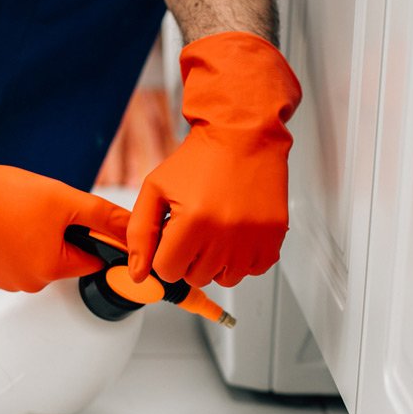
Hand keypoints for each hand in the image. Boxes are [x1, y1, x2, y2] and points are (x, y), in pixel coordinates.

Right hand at [0, 130, 126, 291]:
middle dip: (63, 237)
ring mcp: (6, 280)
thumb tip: (133, 229)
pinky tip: (7, 222)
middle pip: (65, 261)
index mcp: (51, 270)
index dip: (91, 237)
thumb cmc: (3, 196)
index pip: (92, 261)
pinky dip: (16, 242)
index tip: (80, 220)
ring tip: (23, 213)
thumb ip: (103, 216)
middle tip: (47, 210)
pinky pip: (16, 258)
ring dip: (39, 239)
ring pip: (39, 259)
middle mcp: (29, 284)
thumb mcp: (64, 200)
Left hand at [128, 32, 301, 287]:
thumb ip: (140, 234)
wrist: (243, 135)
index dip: (166, 254)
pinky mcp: (274, 236)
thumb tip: (138, 275)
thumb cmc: (198, 160)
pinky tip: (237, 233)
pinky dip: (243, 258)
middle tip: (195, 228)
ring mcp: (253, 238)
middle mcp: (225, 235)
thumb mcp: (155, 188)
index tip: (174, 234)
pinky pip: (254, 270)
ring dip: (217, 261)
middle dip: (190, 257)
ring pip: (225, 278)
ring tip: (216, 230)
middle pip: (196, 277)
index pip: (168, 271)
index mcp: (193, 223)